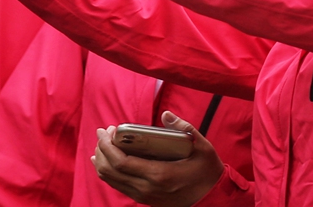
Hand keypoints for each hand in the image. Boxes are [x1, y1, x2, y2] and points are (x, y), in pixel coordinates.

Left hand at [90, 112, 225, 206]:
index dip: (108, 146)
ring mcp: (144, 196)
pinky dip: (108, 172)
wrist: (211, 198)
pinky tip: (107, 161)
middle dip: (101, 150)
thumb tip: (166, 114)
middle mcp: (147, 188)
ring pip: (111, 181)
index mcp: (159, 174)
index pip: (121, 162)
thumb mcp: (202, 147)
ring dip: (101, 161)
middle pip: (110, 171)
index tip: (107, 130)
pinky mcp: (144, 199)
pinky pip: (119, 186)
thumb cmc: (207, 171)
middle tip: (102, 132)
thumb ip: (184, 129)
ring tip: (102, 144)